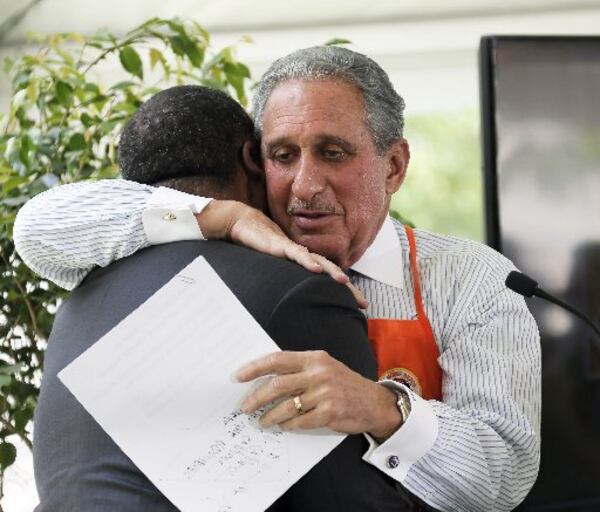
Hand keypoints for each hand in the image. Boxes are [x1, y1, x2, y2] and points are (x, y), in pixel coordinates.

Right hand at [196, 200, 366, 307]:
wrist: (245, 224)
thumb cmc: (260, 246)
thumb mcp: (276, 269)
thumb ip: (287, 280)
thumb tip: (295, 302)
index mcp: (305, 262)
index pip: (329, 277)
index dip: (345, 291)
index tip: (360, 306)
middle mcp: (304, 256)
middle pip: (332, 271)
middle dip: (348, 288)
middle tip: (363, 303)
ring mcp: (294, 250)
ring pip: (319, 262)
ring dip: (333, 272)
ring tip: (345, 283)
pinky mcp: (281, 246)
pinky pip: (297, 254)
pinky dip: (308, 261)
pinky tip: (317, 269)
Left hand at [235, 350, 401, 437]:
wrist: (374, 402)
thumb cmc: (343, 384)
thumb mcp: (324, 367)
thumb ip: (299, 369)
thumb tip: (265, 379)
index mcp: (314, 358)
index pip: (277, 360)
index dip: (254, 368)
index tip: (237, 377)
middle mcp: (318, 373)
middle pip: (277, 385)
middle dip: (256, 398)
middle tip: (244, 407)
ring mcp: (325, 393)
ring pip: (286, 407)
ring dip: (269, 416)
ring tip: (262, 421)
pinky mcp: (330, 413)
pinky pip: (299, 422)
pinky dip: (288, 426)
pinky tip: (283, 427)